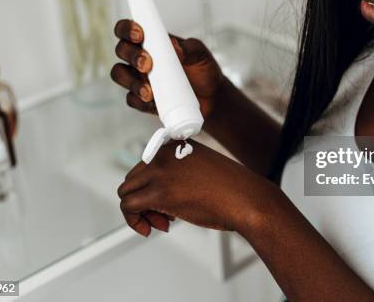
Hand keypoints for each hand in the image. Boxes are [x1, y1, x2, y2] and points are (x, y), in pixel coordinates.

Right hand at [110, 19, 224, 117]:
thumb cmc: (203, 71)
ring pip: (120, 74)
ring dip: (131, 80)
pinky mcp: (142, 99)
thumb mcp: (200, 55)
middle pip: (121, 50)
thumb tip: (174, 46)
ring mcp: (139, 78)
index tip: (139, 34)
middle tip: (147, 63)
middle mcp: (140, 57)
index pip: (129, 29)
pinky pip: (131, 99)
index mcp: (152, 41)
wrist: (212, 98)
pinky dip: (139, 100)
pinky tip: (151, 101)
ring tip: (148, 89)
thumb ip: (188, 48)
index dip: (127, 28)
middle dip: (132, 55)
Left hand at [117, 140, 279, 235]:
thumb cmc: (231, 190)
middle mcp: (163, 154)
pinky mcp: (159, 192)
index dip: (151, 188)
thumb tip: (154, 193)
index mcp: (174, 145)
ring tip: (161, 224)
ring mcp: (160, 171)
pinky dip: (134, 221)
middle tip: (163, 219)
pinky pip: (128, 207)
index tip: (166, 204)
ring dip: (139, 213)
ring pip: (126, 193)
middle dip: (144, 202)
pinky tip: (152, 229)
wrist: (247, 199)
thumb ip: (177, 173)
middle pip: (132, 180)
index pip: (145, 166)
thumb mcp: (200, 169)